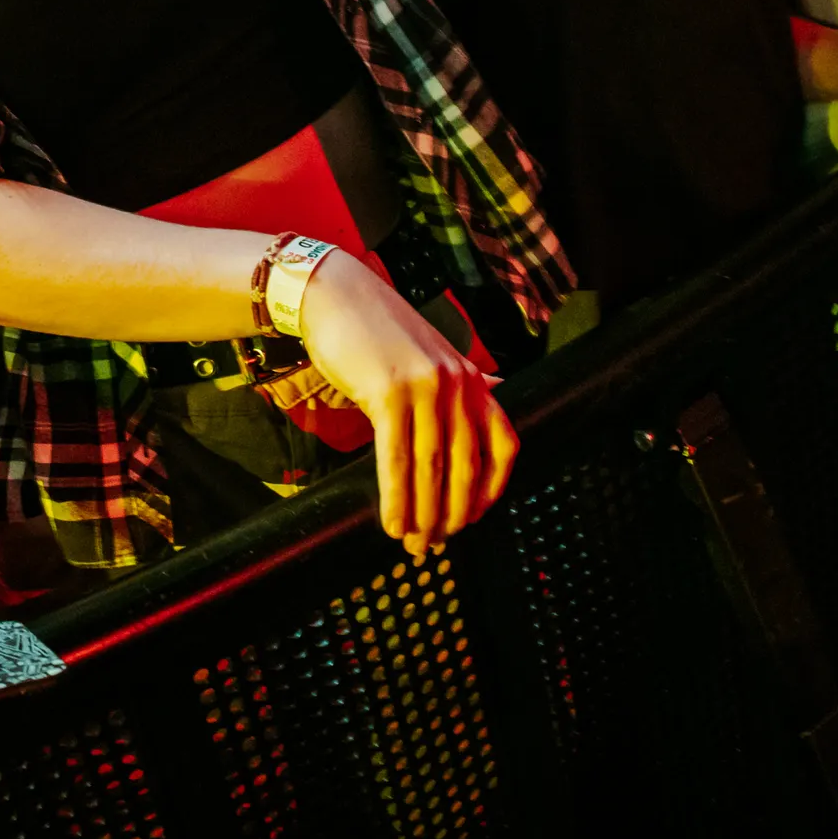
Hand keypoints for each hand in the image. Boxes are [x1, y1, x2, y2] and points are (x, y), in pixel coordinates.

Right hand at [296, 250, 517, 557]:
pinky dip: (396, 497)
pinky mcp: (389, 392)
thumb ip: (460, 382)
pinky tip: (392, 522)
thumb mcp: (431, 355)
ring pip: (431, 467)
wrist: (334, 294)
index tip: (472, 518)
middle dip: (453, 513)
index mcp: (472, 377)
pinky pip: (396, 458)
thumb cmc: (379, 331)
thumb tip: (493, 396)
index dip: (492, 489)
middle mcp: (457, 382)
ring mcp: (424, 386)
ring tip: (413, 544)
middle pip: (465, 465)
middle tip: (436, 544)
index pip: (502, 443)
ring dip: (424, 515)